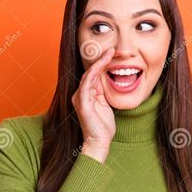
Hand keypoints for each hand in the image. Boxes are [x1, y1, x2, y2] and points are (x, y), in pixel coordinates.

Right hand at [71, 47, 115, 163]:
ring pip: (88, 75)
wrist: (99, 142)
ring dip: (99, 63)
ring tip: (109, 53)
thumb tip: (107, 80)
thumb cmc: (103, 126)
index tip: (111, 54)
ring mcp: (80, 98)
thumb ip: (103, 93)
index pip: (93, 75)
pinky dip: (94, 73)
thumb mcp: (105, 105)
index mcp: (86, 95)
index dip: (101, 63)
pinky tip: (101, 65)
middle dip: (100, 60)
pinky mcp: (82, 103)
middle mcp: (80, 94)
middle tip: (111, 49)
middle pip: (90, 72)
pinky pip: (86, 84)